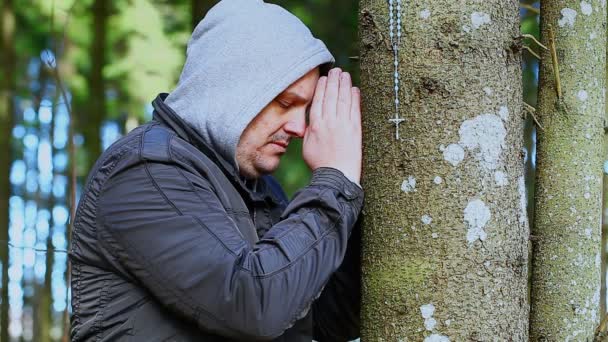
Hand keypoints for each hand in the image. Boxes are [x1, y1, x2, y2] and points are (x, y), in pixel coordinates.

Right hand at [303, 67, 361, 183]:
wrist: (336, 175)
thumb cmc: (320, 164)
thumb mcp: (307, 146)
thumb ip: (308, 130)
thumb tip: (311, 121)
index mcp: (315, 125)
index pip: (319, 101)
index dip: (322, 87)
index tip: (324, 78)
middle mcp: (329, 122)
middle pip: (331, 96)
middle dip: (333, 81)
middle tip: (336, 70)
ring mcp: (343, 124)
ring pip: (343, 99)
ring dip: (344, 85)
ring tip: (345, 75)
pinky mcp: (355, 129)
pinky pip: (355, 109)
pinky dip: (355, 98)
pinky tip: (355, 89)